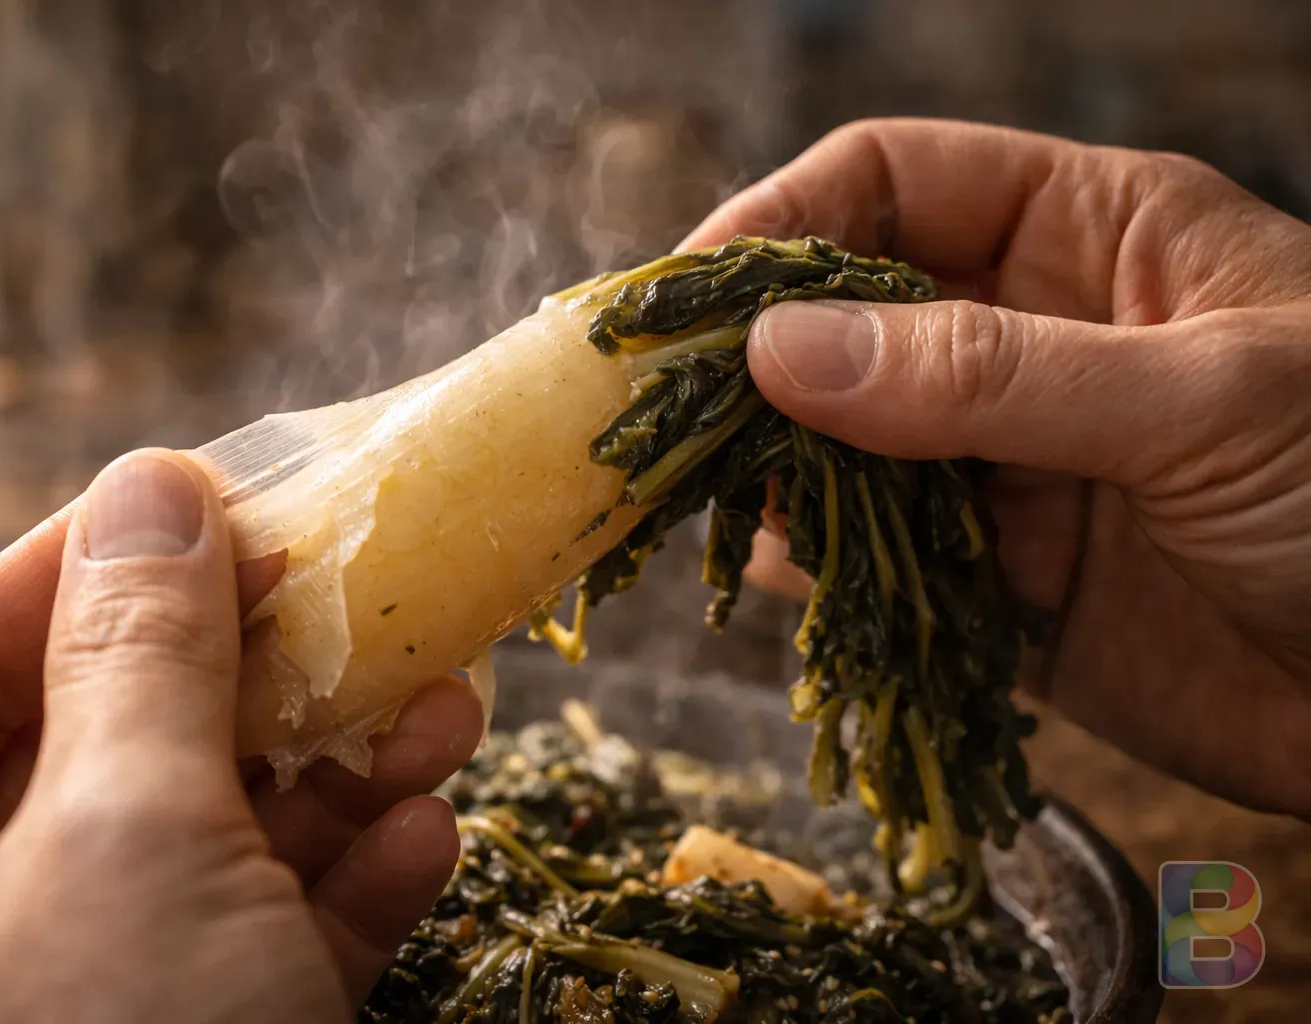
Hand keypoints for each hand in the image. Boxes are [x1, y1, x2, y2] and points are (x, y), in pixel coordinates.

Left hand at [0, 450, 482, 1021]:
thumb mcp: (131, 853)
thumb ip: (144, 660)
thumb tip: (152, 487)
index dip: (76, 572)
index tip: (202, 500)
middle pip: (96, 752)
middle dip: (245, 673)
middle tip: (349, 593)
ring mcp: (79, 1016)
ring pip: (201, 846)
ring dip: (333, 769)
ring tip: (439, 698)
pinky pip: (262, 947)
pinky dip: (349, 887)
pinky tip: (428, 826)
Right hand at [683, 118, 1310, 817]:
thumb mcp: (1200, 399)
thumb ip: (990, 375)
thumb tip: (783, 351)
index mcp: (1091, 240)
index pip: (894, 182)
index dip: (783, 220)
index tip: (693, 295)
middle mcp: (1030, 342)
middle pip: (846, 316)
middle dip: (753, 355)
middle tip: (661, 408)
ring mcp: (1008, 467)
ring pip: (844, 445)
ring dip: (773, 467)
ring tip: (700, 493)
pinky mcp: (1001, 586)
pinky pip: (876, 564)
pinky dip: (817, 572)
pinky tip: (773, 575)